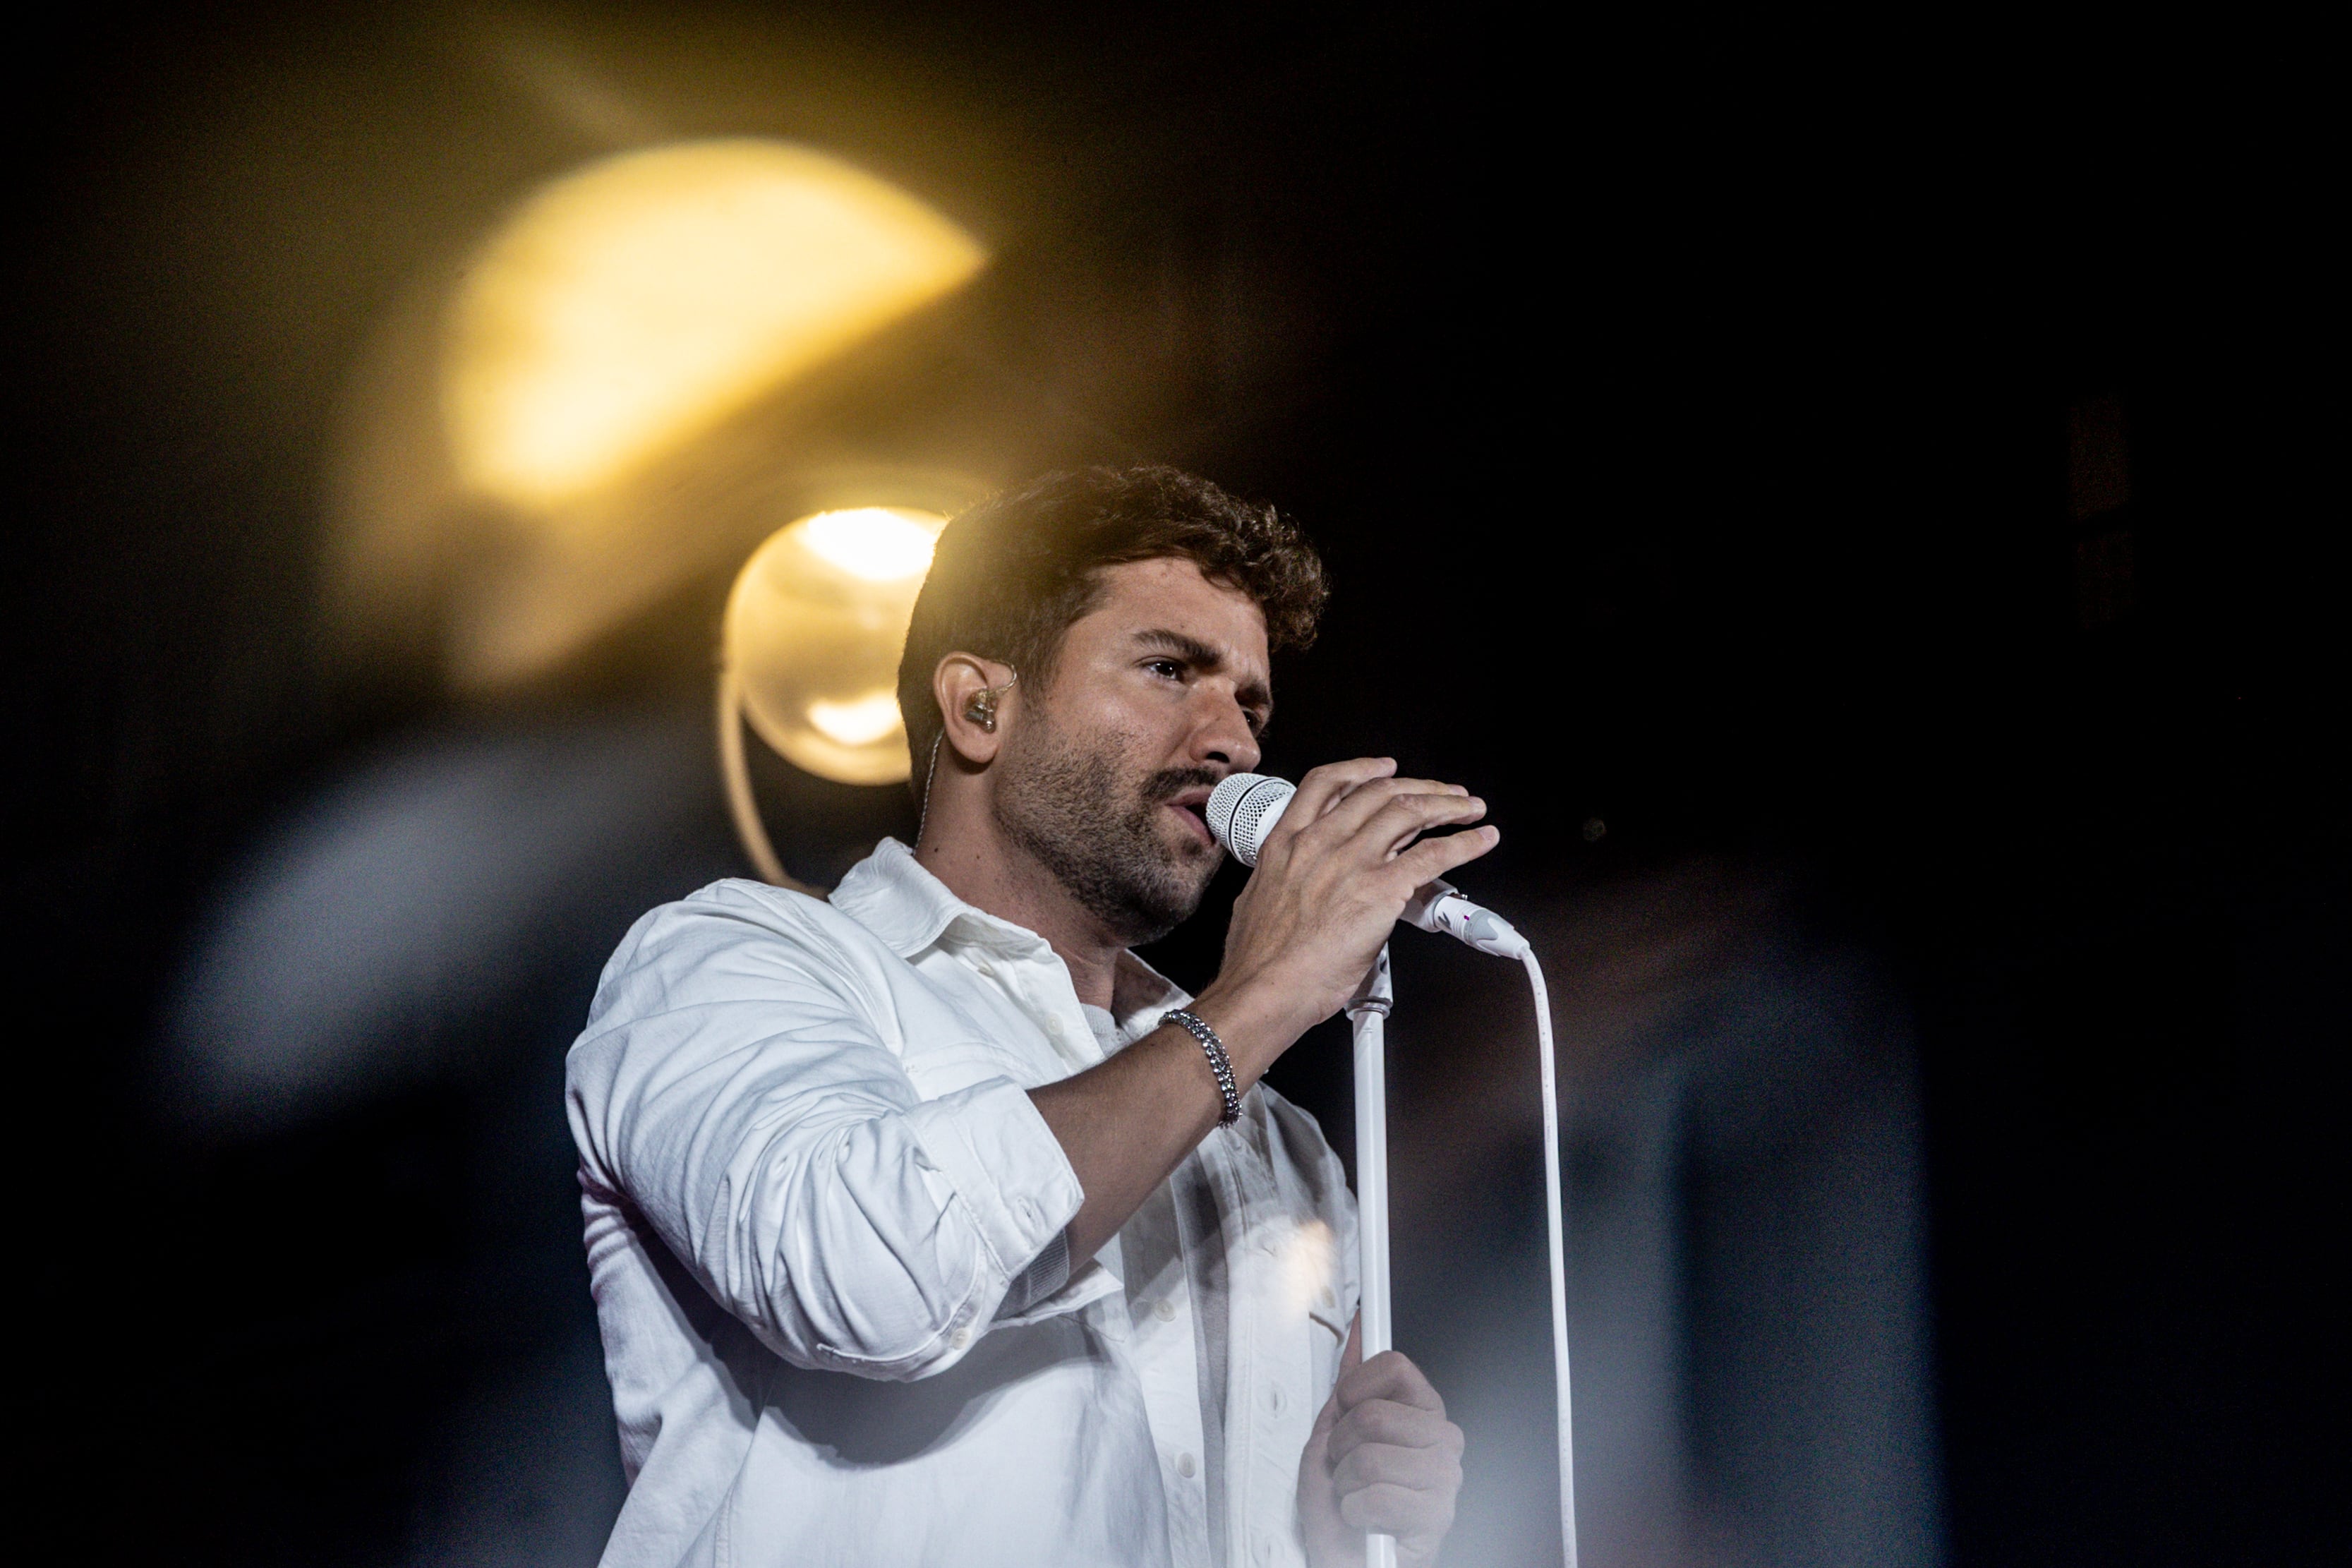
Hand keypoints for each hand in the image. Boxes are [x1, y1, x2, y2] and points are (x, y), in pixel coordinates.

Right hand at [1203, 759, 1497, 1051]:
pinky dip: (1465, 843)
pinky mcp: (1382, 889)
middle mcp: (1322, 841)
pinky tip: (1480, 839)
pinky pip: (1434, 855)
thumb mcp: (1259, 899)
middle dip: (1419, 787)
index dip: (1361, 769)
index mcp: (1287, 842)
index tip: (1382, 769)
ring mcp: (1353, 861)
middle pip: (1379, 792)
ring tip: (1469, 808)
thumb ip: (1288, 880)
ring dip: (1448, 805)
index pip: (1325, 783)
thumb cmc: (1259, 959)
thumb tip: (1303, 884)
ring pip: (1411, 811)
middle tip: (1442, 792)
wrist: (1266, 989)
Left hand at [1298, 1334, 1464, 1567]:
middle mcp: (1442, 1440)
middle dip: (1340, 1444)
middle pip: (1373, 1414)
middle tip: (1345, 1466)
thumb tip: (1360, 1327)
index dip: (1354, 1386)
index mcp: (1422, 1412)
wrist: (1344, 1557)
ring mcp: (1445, 1478)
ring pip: (1370, 1457)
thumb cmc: (1340, 1503)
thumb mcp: (1333, 1434)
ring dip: (1344, 1482)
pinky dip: (1354, 1511)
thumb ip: (1350, 1384)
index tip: (1345, 1405)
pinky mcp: (1438, 1517)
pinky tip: (1366, 1519)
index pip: (1396, 1365)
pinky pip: (1376, 1497)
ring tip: (1355, 1495)